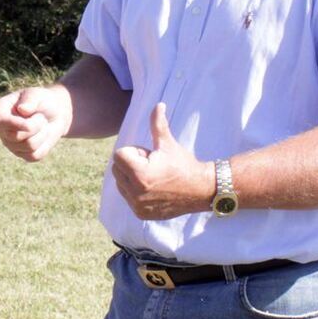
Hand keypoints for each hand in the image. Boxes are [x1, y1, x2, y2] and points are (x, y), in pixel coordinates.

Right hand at [0, 86, 70, 162]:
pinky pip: (34, 155)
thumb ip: (30, 99)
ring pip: (28, 146)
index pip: (1, 121)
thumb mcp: (38, 94)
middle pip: (16, 136)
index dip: (16, 125)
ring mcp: (9, 143)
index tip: (30, 124)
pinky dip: (45, 145)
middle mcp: (0, 128)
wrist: (54, 113)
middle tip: (41, 117)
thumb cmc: (42, 101)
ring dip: (42, 134)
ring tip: (42, 124)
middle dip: (35, 126)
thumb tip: (22, 110)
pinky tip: (43, 135)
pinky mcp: (21, 154)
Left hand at [111, 103, 214, 219]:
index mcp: (140, 174)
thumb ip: (158, 124)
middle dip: (131, 164)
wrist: (201, 190)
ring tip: (153, 177)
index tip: (150, 156)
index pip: (119, 155)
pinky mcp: (141, 214)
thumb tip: (158, 104)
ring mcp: (138, 206)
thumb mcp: (169, 143)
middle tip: (152, 165)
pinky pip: (127, 198)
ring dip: (131, 178)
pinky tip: (154, 188)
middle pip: (116, 169)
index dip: (134, 152)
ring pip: (120, 184)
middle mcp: (136, 192)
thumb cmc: (184, 164)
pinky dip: (135, 192)